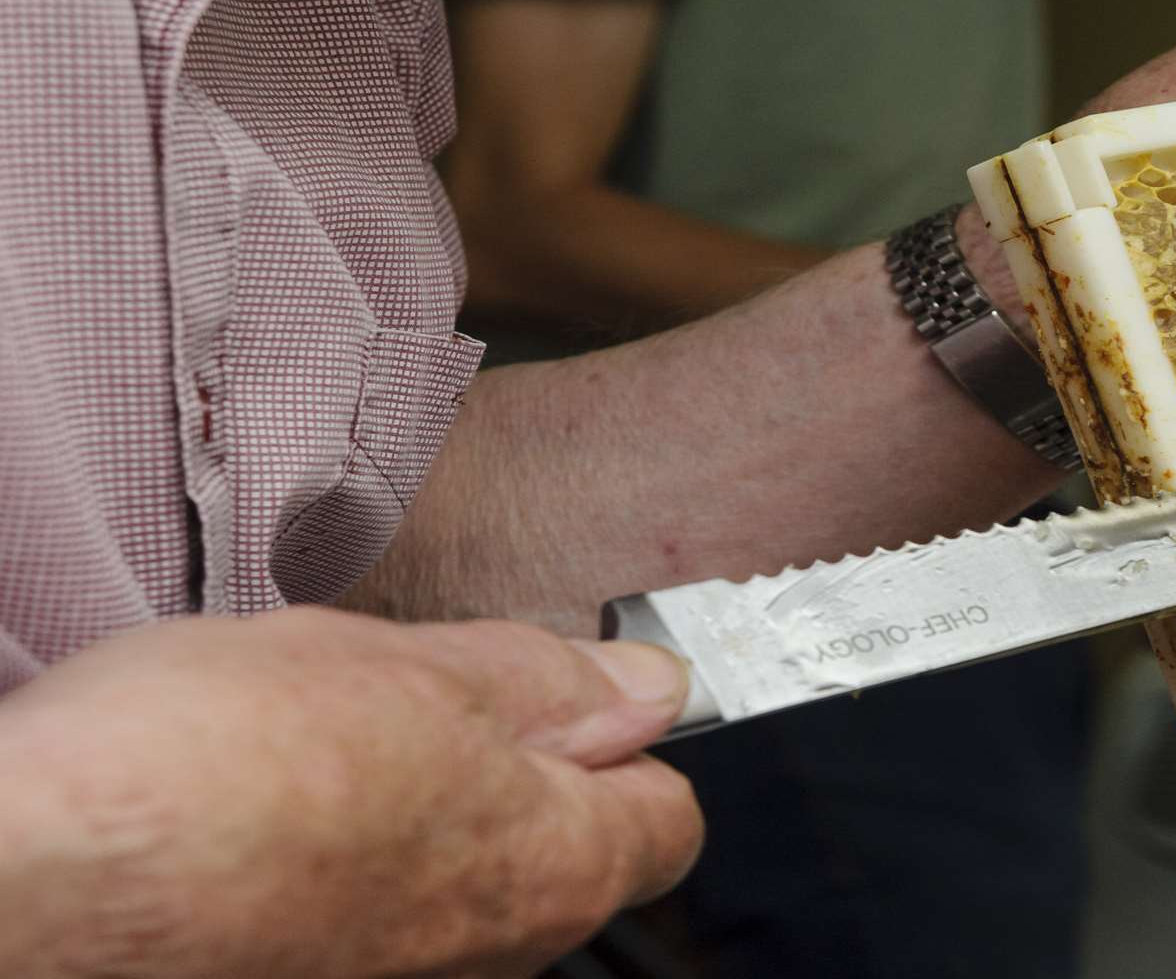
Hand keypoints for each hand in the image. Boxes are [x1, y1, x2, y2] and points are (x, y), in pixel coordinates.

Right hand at [0, 608, 700, 978]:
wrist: (29, 885)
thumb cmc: (208, 774)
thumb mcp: (411, 670)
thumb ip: (545, 684)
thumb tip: (647, 690)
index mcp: (552, 869)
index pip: (666, 820)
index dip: (625, 740)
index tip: (576, 688)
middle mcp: (488, 960)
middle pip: (558, 856)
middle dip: (512, 769)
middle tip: (413, 698)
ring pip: (451, 886)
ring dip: (412, 814)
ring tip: (313, 750)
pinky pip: (362, 920)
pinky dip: (334, 868)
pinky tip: (259, 816)